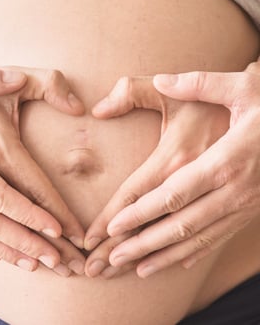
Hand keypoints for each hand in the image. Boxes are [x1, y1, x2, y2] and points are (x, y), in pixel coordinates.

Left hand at [85, 63, 259, 277]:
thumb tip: (159, 81)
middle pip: (177, 225)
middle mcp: (232, 188)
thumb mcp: (240, 86)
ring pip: (197, 238)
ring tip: (131, 269)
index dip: (135, 214)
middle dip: (139, 245)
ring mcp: (244, 203)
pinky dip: (192, 254)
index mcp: (221, 159)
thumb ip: (196, 83)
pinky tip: (169, 263)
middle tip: (105, 262)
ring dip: (161, 256)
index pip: (167, 194)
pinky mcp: (251, 209)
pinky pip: (217, 238)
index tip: (107, 231)